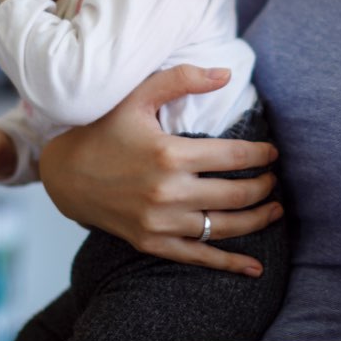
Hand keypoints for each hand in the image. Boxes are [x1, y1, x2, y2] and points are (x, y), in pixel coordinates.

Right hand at [38, 65, 282, 276]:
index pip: (234, 157)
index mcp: (169, 153)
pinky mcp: (151, 242)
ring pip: (223, 226)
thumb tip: (226, 73)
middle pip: (235, 194)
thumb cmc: (104, 129)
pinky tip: (255, 267)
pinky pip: (199, 257)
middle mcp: (167, 191)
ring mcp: (160, 222)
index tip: (273, 153)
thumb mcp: (138, 96)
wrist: (65, 174)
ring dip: (257, 220)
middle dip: (264, 187)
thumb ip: (182, 78)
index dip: (261, 155)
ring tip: (274, 210)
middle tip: (275, 180)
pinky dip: (229, 264)